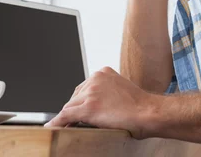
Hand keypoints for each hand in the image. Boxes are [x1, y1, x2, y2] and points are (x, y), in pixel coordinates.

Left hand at [44, 67, 158, 138]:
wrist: (149, 113)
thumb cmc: (141, 106)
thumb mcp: (122, 89)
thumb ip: (107, 91)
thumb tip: (97, 103)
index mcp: (103, 72)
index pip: (84, 87)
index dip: (81, 101)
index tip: (79, 109)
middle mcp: (95, 79)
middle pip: (75, 96)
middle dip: (76, 108)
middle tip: (76, 122)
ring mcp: (91, 92)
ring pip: (70, 106)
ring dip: (70, 117)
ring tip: (69, 127)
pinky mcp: (88, 108)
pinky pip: (67, 115)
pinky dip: (58, 123)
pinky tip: (52, 127)